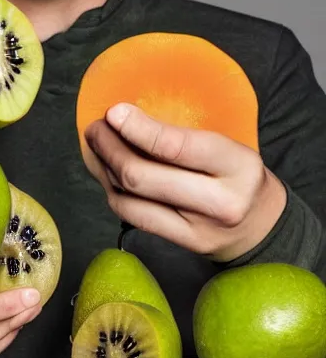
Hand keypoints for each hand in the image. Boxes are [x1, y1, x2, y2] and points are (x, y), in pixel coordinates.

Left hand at [84, 103, 286, 262]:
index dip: (136, 128)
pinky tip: (108, 175)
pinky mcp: (183, 245)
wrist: (261, 226)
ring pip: (131, 199)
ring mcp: (199, 230)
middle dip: (109, 148)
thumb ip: (183, 137)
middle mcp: (220, 201)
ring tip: (97, 148)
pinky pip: (133, 217)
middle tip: (95, 129)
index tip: (114, 111)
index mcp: (236, 164)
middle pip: (142, 176)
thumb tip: (123, 118)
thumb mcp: (226, 147)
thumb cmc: (237, 174)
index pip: (175, 146)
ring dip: (104, 170)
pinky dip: (114, 193)